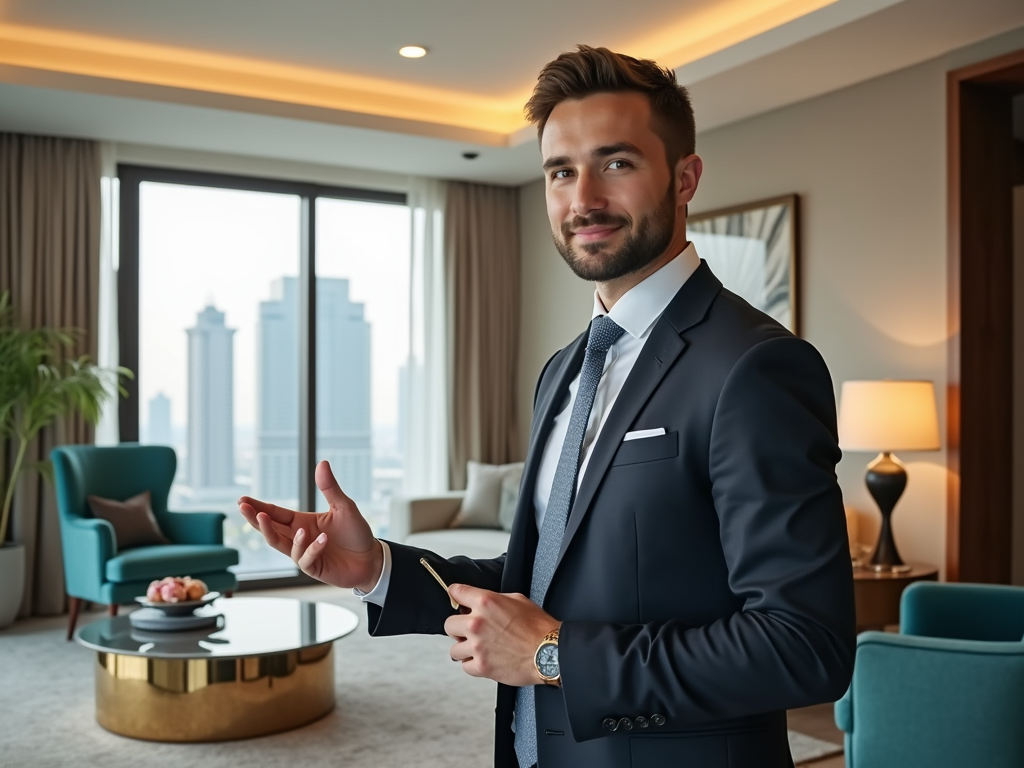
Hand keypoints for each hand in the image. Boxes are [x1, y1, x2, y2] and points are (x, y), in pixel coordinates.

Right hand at [238, 461, 382, 591]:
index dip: (258, 507)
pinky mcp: (314, 567)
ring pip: (282, 545)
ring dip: (280, 534)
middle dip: (257, 519)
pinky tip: (324, 540)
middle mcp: (299, 537)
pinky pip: (305, 558)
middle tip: (244, 508)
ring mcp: (304, 554)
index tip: (242, 500)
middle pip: (270, 529)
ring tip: (284, 523)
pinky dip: (311, 548)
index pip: (276, 513)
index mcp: (302, 521)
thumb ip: (330, 488)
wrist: (372, 559)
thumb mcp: (345, 507)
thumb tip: (321, 462)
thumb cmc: (356, 533)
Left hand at [444, 584, 559, 686]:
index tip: (456, 600)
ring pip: (453, 649)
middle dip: (458, 627)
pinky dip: (473, 664)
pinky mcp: (481, 666)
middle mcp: (477, 623)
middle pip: (448, 624)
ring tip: (478, 648)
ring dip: (464, 648)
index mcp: (486, 602)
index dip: (456, 596)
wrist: (549, 652)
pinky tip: (484, 659)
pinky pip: (465, 666)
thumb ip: (494, 599)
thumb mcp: (518, 600)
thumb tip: (481, 601)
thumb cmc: (538, 628)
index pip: (456, 592)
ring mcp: (477, 646)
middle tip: (469, 630)